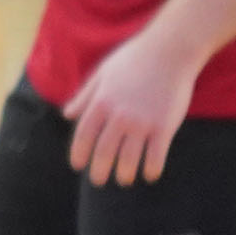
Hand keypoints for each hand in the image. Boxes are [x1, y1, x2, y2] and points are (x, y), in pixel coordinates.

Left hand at [68, 25, 203, 185]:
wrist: (168, 52)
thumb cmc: (133, 59)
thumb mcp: (101, 74)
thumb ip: (84, 97)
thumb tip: (67, 115)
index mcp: (100, 102)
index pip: (83, 135)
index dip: (79, 153)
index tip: (77, 166)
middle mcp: (119, 116)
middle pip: (104, 151)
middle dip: (99, 170)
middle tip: (98, 182)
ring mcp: (142, 123)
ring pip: (130, 159)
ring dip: (125, 174)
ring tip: (123, 180)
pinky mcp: (165, 127)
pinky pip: (156, 156)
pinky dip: (151, 169)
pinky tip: (149, 175)